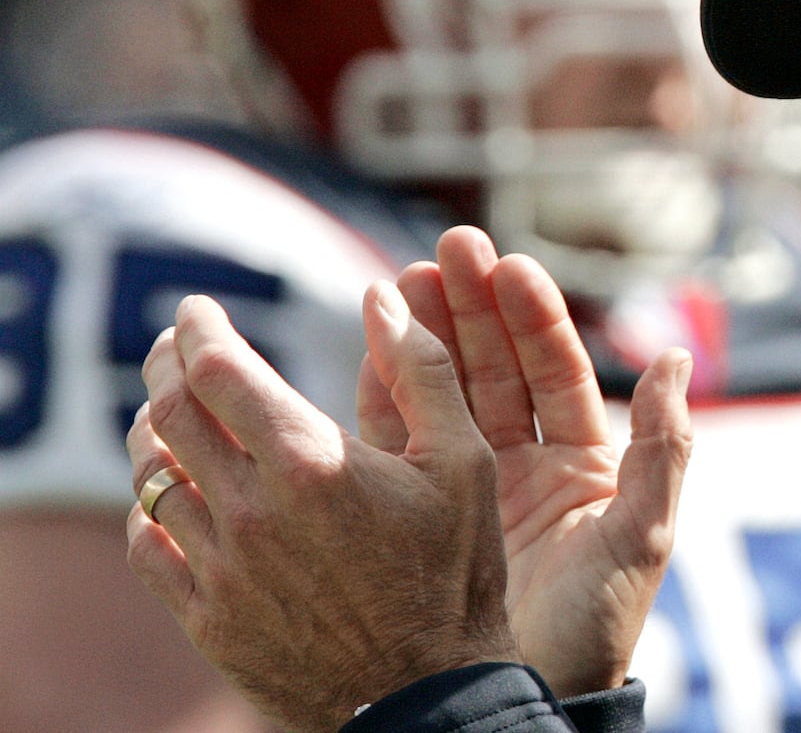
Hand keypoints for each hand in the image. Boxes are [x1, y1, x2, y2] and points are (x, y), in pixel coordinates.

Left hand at [127, 287, 519, 732]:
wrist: (428, 694)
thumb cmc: (456, 572)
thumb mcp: (464, 462)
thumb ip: (424, 372)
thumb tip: (387, 296)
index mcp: (312, 461)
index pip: (218, 369)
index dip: (199, 328)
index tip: (199, 309)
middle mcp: (252, 509)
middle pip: (170, 413)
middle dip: (168, 365)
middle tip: (179, 346)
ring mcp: (222, 567)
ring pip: (152, 477)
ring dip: (154, 431)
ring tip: (171, 412)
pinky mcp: (207, 617)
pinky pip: (148, 544)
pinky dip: (151, 506)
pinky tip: (171, 495)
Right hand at [360, 226, 692, 697]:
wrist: (517, 701)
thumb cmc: (595, 629)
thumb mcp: (641, 536)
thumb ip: (662, 448)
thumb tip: (677, 359)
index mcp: (584, 463)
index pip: (555, 369)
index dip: (530, 315)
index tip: (505, 264)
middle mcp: (527, 464)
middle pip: (497, 365)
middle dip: (472, 307)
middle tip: (445, 250)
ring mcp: (471, 484)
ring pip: (447, 391)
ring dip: (425, 335)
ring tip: (399, 281)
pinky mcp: (423, 510)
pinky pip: (402, 439)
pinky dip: (385, 393)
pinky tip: (370, 347)